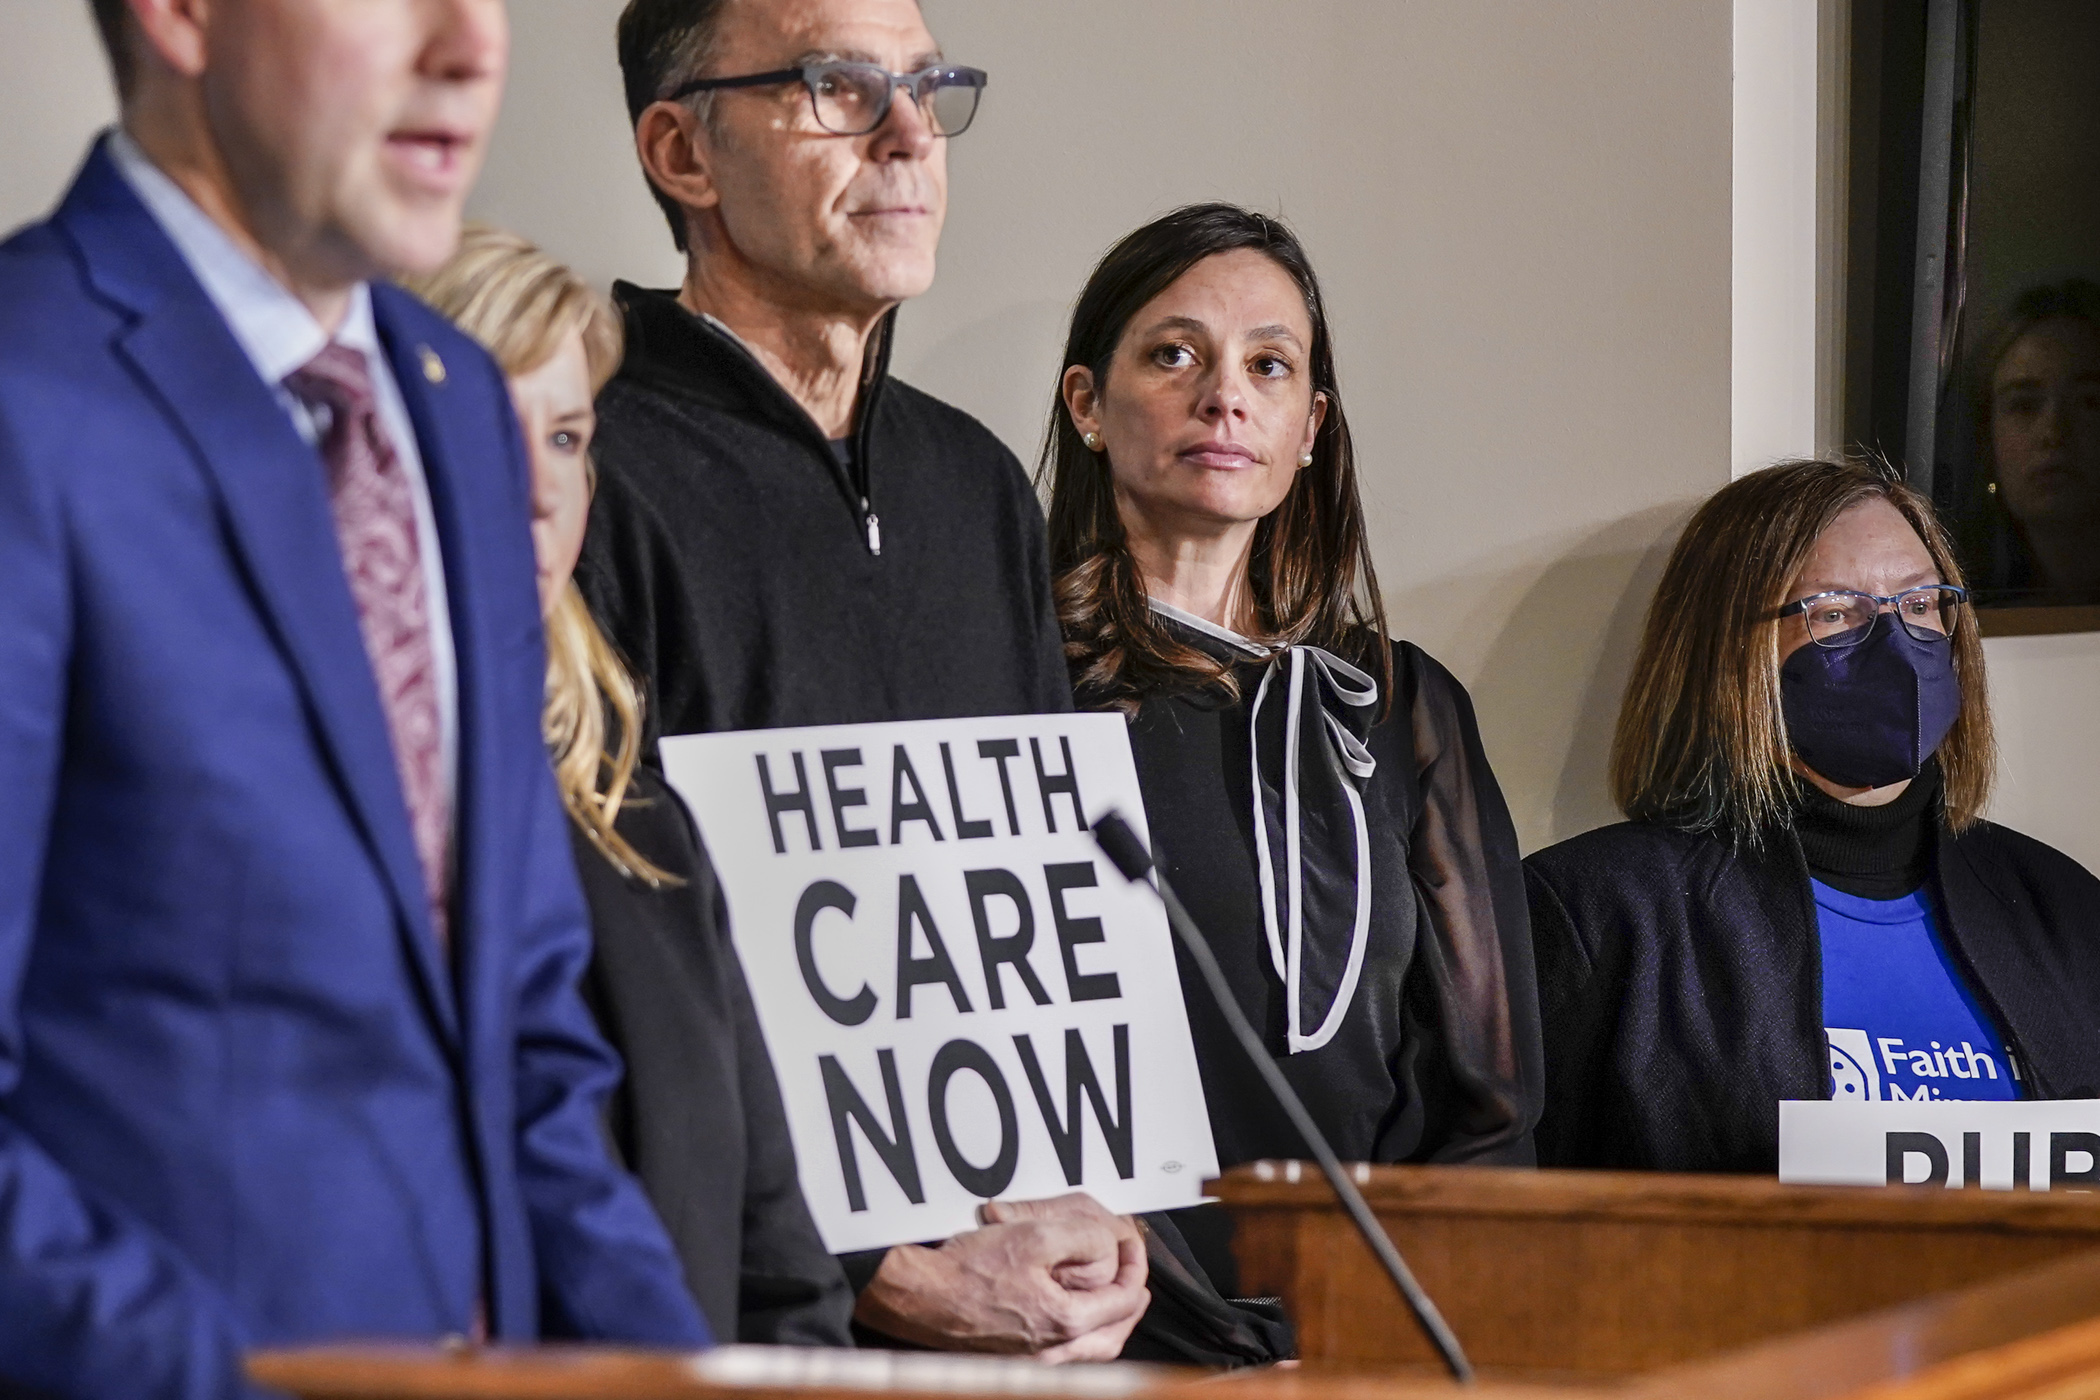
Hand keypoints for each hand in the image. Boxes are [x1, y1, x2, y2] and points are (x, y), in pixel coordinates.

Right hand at [853, 1194, 1148, 1360]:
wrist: (916, 1297)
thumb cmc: (965, 1270)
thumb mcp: (1032, 1236)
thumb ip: (1081, 1237)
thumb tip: (1108, 1242)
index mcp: (1065, 1322)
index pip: (1123, 1300)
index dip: (1136, 1267)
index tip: (1133, 1244)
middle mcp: (1052, 1350)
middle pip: (1113, 1335)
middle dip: (1129, 1303)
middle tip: (1135, 1276)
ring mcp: (1032, 1360)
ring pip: (1090, 1349)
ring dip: (1108, 1321)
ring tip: (1112, 1296)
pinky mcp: (1013, 1358)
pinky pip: (1064, 1352)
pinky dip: (1081, 1333)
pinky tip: (1071, 1313)